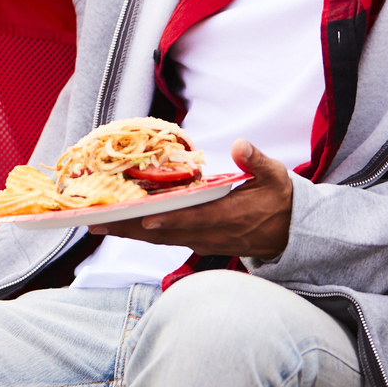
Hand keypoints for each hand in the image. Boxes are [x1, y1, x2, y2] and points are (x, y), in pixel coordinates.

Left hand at [87, 140, 293, 259]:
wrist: (291, 232)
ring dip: (129, 233)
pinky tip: (120, 224)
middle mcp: (210, 234)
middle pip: (165, 234)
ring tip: (97, 223)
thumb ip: (257, 161)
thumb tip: (240, 145)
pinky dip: (141, 233)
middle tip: (96, 222)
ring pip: (160, 239)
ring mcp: (203, 241)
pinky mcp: (198, 241)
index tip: (144, 218)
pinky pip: (166, 239)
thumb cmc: (279, 199)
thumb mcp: (276, 176)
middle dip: (130, 229)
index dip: (169, 220)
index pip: (194, 220)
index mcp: (228, 217)